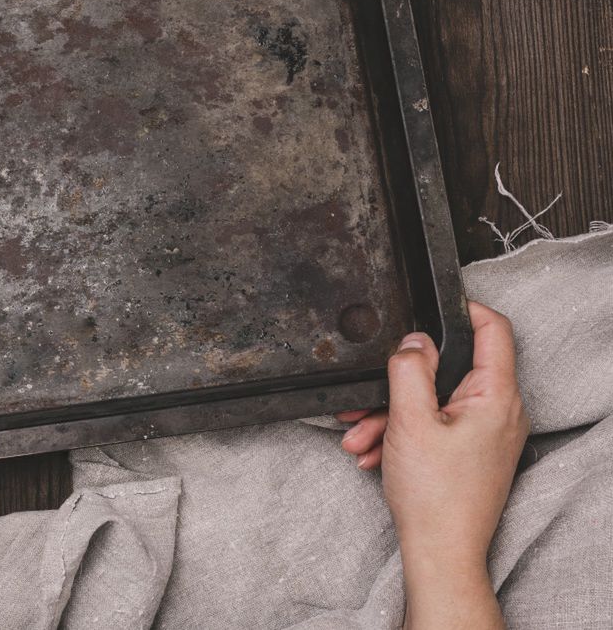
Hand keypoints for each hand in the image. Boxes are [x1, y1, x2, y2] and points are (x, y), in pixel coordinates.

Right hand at [337, 302, 528, 629]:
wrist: (441, 553)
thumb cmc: (435, 496)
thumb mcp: (409, 419)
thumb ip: (409, 369)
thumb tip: (414, 340)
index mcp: (496, 396)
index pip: (494, 329)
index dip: (462, 310)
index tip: (429, 307)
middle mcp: (500, 412)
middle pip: (449, 370)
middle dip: (400, 381)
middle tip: (369, 394)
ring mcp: (487, 433)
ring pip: (435, 401)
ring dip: (391, 413)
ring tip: (360, 435)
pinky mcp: (472, 452)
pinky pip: (435, 426)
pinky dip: (402, 432)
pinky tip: (375, 451)